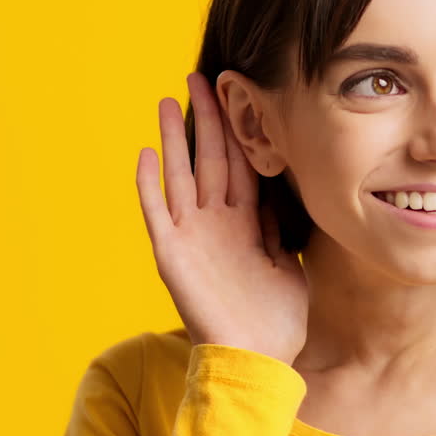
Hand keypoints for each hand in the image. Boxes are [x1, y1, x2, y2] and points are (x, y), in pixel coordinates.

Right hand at [135, 71, 308, 365]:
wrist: (258, 359)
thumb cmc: (277, 318)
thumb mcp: (289, 263)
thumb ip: (278, 227)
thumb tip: (280, 193)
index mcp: (244, 221)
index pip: (238, 164)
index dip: (236, 129)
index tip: (235, 94)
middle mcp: (215, 222)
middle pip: (209, 157)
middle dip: (206, 118)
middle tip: (200, 77)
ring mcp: (191, 235)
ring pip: (181, 174)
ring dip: (174, 137)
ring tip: (166, 100)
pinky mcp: (172, 254)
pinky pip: (158, 212)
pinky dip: (150, 184)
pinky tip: (147, 153)